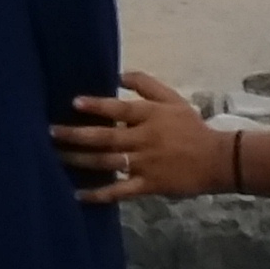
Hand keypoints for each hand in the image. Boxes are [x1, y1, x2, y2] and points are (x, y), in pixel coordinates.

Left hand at [52, 71, 234, 204]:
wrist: (219, 160)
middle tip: (50, 133)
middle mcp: (145, 139)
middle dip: (76, 135)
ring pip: (107, 162)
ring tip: (56, 157)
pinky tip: (78, 194)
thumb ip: (145, 84)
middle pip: (106, 137)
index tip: (74, 103)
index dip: (97, 106)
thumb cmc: (190, 127)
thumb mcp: (172, 99)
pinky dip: (99, 194)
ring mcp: (146, 163)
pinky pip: (120, 191)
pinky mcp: (149, 185)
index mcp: (150, 116)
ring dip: (80, 160)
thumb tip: (116, 74)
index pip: (119, 109)